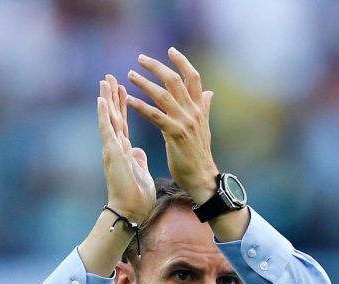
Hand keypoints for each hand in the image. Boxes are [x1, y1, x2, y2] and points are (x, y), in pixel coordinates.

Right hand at [98, 73, 154, 222]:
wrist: (131, 212)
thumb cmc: (137, 198)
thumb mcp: (141, 174)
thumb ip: (138, 161)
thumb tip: (138, 152)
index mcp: (125, 151)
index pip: (123, 123)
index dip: (123, 105)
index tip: (123, 87)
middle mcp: (116, 148)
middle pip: (114, 117)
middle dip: (113, 97)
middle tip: (110, 76)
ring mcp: (113, 150)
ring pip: (109, 119)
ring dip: (106, 100)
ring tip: (105, 81)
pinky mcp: (112, 154)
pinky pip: (107, 131)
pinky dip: (104, 115)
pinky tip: (102, 99)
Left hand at [126, 49, 217, 203]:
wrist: (202, 178)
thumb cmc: (199, 155)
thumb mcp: (203, 128)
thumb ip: (204, 108)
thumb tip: (209, 92)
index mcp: (200, 108)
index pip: (193, 78)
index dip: (182, 62)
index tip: (170, 50)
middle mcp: (193, 111)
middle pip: (174, 80)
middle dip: (156, 67)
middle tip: (140, 59)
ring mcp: (184, 122)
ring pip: (162, 95)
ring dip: (144, 83)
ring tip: (130, 76)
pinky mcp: (175, 134)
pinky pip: (155, 115)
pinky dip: (140, 106)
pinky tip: (128, 100)